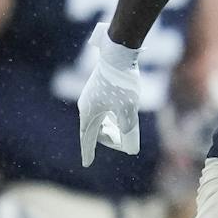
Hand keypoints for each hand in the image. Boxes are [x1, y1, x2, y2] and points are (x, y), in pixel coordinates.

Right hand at [76, 21, 143, 165]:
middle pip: (95, 130)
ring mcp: (91, 95)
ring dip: (112, 126)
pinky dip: (111, 115)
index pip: (88, 139)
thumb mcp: (129, 111)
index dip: (88, 152)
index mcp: (89, 113)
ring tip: (125, 126)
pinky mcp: (98, 87)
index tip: (86, 163)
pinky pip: (102, 108)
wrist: (118, 53)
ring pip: (100, 118)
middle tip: (125, 142)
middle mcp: (86, 105)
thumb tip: (132, 150)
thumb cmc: (121, 84)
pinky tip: (122, 112)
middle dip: (109, 139)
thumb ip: (130, 133)